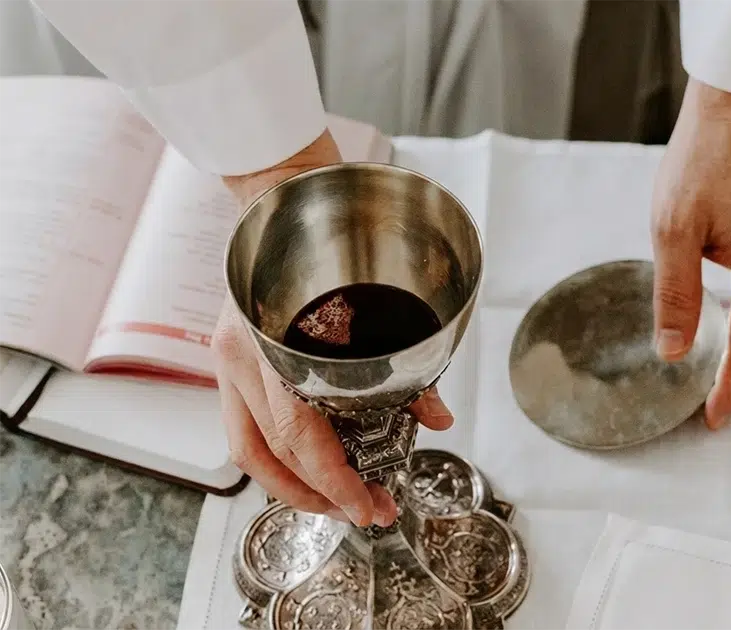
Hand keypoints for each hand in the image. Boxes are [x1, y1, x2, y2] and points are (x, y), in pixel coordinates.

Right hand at [214, 131, 454, 526]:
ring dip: (292, 486)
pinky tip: (309, 468)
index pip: (300, 434)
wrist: (282, 194)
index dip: (334, 481)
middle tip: (364, 512)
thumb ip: (403, 359)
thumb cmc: (330, 240)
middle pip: (270, 453)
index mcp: (276, 338)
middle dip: (319, 495)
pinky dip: (277, 456)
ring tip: (335, 503)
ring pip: (247, 448)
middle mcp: (241, 352)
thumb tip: (436, 416)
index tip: (368, 506)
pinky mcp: (229, 354)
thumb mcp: (373, 297)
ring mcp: (227, 354)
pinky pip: (244, 424)